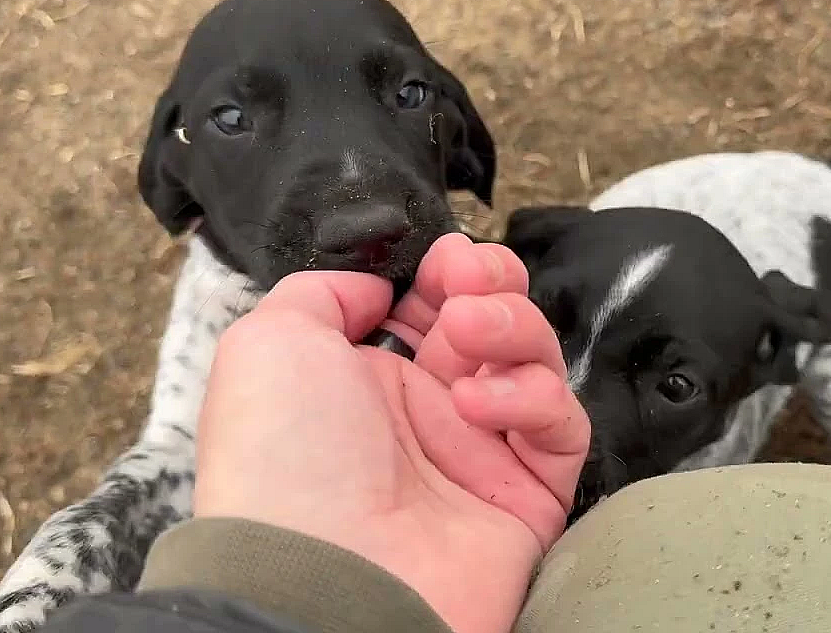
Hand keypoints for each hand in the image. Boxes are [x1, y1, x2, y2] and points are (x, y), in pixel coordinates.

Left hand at [194, 233, 589, 632]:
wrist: (318, 573)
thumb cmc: (281, 461)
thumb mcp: (269, 341)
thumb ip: (324, 290)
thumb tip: (378, 283)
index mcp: (368, 379)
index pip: (435, 305)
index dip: (452, 271)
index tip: (447, 257)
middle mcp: (427, 414)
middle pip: (495, 324)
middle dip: (494, 285)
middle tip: (468, 283)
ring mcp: (480, 454)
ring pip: (536, 364)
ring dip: (511, 329)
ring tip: (465, 336)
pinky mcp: (528, 495)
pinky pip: (562, 428)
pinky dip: (532, 399)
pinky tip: (478, 404)